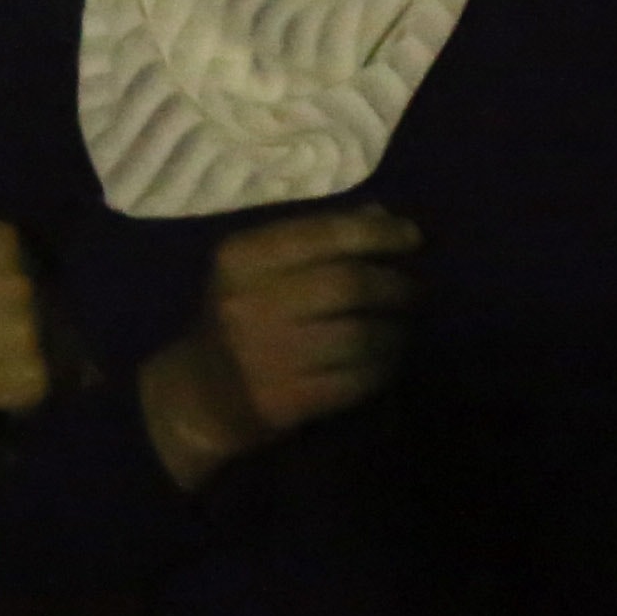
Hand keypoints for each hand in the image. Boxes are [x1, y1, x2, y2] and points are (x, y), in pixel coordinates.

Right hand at [137, 205, 418, 490]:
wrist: (201, 394)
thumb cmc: (240, 317)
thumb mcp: (259, 268)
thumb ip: (317, 238)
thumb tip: (382, 216)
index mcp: (241, 260)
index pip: (325, 234)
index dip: (380, 234)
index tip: (414, 237)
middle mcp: (249, 303)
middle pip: (350, 285)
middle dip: (398, 285)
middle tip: (415, 290)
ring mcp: (266, 355)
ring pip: (362, 335)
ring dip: (397, 330)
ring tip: (403, 326)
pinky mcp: (286, 399)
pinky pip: (359, 378)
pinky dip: (385, 366)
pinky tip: (386, 359)